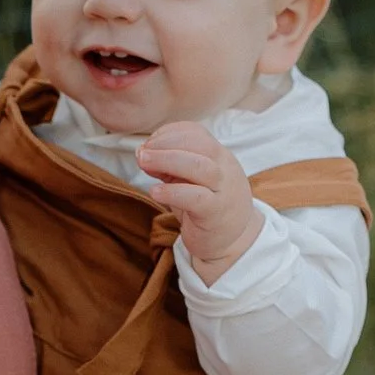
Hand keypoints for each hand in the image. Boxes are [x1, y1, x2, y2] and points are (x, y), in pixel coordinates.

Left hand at [136, 120, 259, 281]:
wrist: (233, 242)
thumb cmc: (207, 208)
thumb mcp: (189, 181)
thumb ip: (170, 167)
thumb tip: (142, 154)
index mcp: (219, 156)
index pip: (196, 132)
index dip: (169, 133)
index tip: (148, 143)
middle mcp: (225, 169)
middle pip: (199, 144)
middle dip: (165, 144)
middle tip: (142, 153)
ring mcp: (223, 190)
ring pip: (199, 166)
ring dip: (167, 160)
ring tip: (144, 163)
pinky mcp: (216, 213)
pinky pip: (196, 198)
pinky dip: (172, 192)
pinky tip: (155, 192)